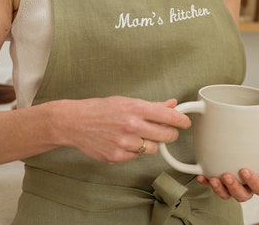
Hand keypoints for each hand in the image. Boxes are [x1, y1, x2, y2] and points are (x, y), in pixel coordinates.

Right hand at [55, 96, 190, 162]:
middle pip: (167, 136)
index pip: (169, 116)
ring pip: (153, 148)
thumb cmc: (98, 109)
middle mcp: (132, 126)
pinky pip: (136, 156)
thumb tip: (171, 105)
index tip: (185, 122)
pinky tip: (122, 142)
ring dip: (150, 143)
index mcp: (135, 108)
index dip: (182, 121)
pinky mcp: (117, 157)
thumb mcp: (125, 101)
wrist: (74, 122)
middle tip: (164, 131)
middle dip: (169, 134)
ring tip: (136, 135)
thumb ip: (151, 105)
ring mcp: (125, 143)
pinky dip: (134, 151)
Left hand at [196, 128, 258, 201]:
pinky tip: (201, 176)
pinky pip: (211, 185)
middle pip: (242, 195)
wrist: (241, 137)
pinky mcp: (219, 179)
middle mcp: (247, 184)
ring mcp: (232, 183)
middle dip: (234, 188)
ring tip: (212, 178)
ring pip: (226, 194)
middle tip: (227, 175)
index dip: (253, 182)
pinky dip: (205, 182)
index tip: (244, 170)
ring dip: (219, 189)